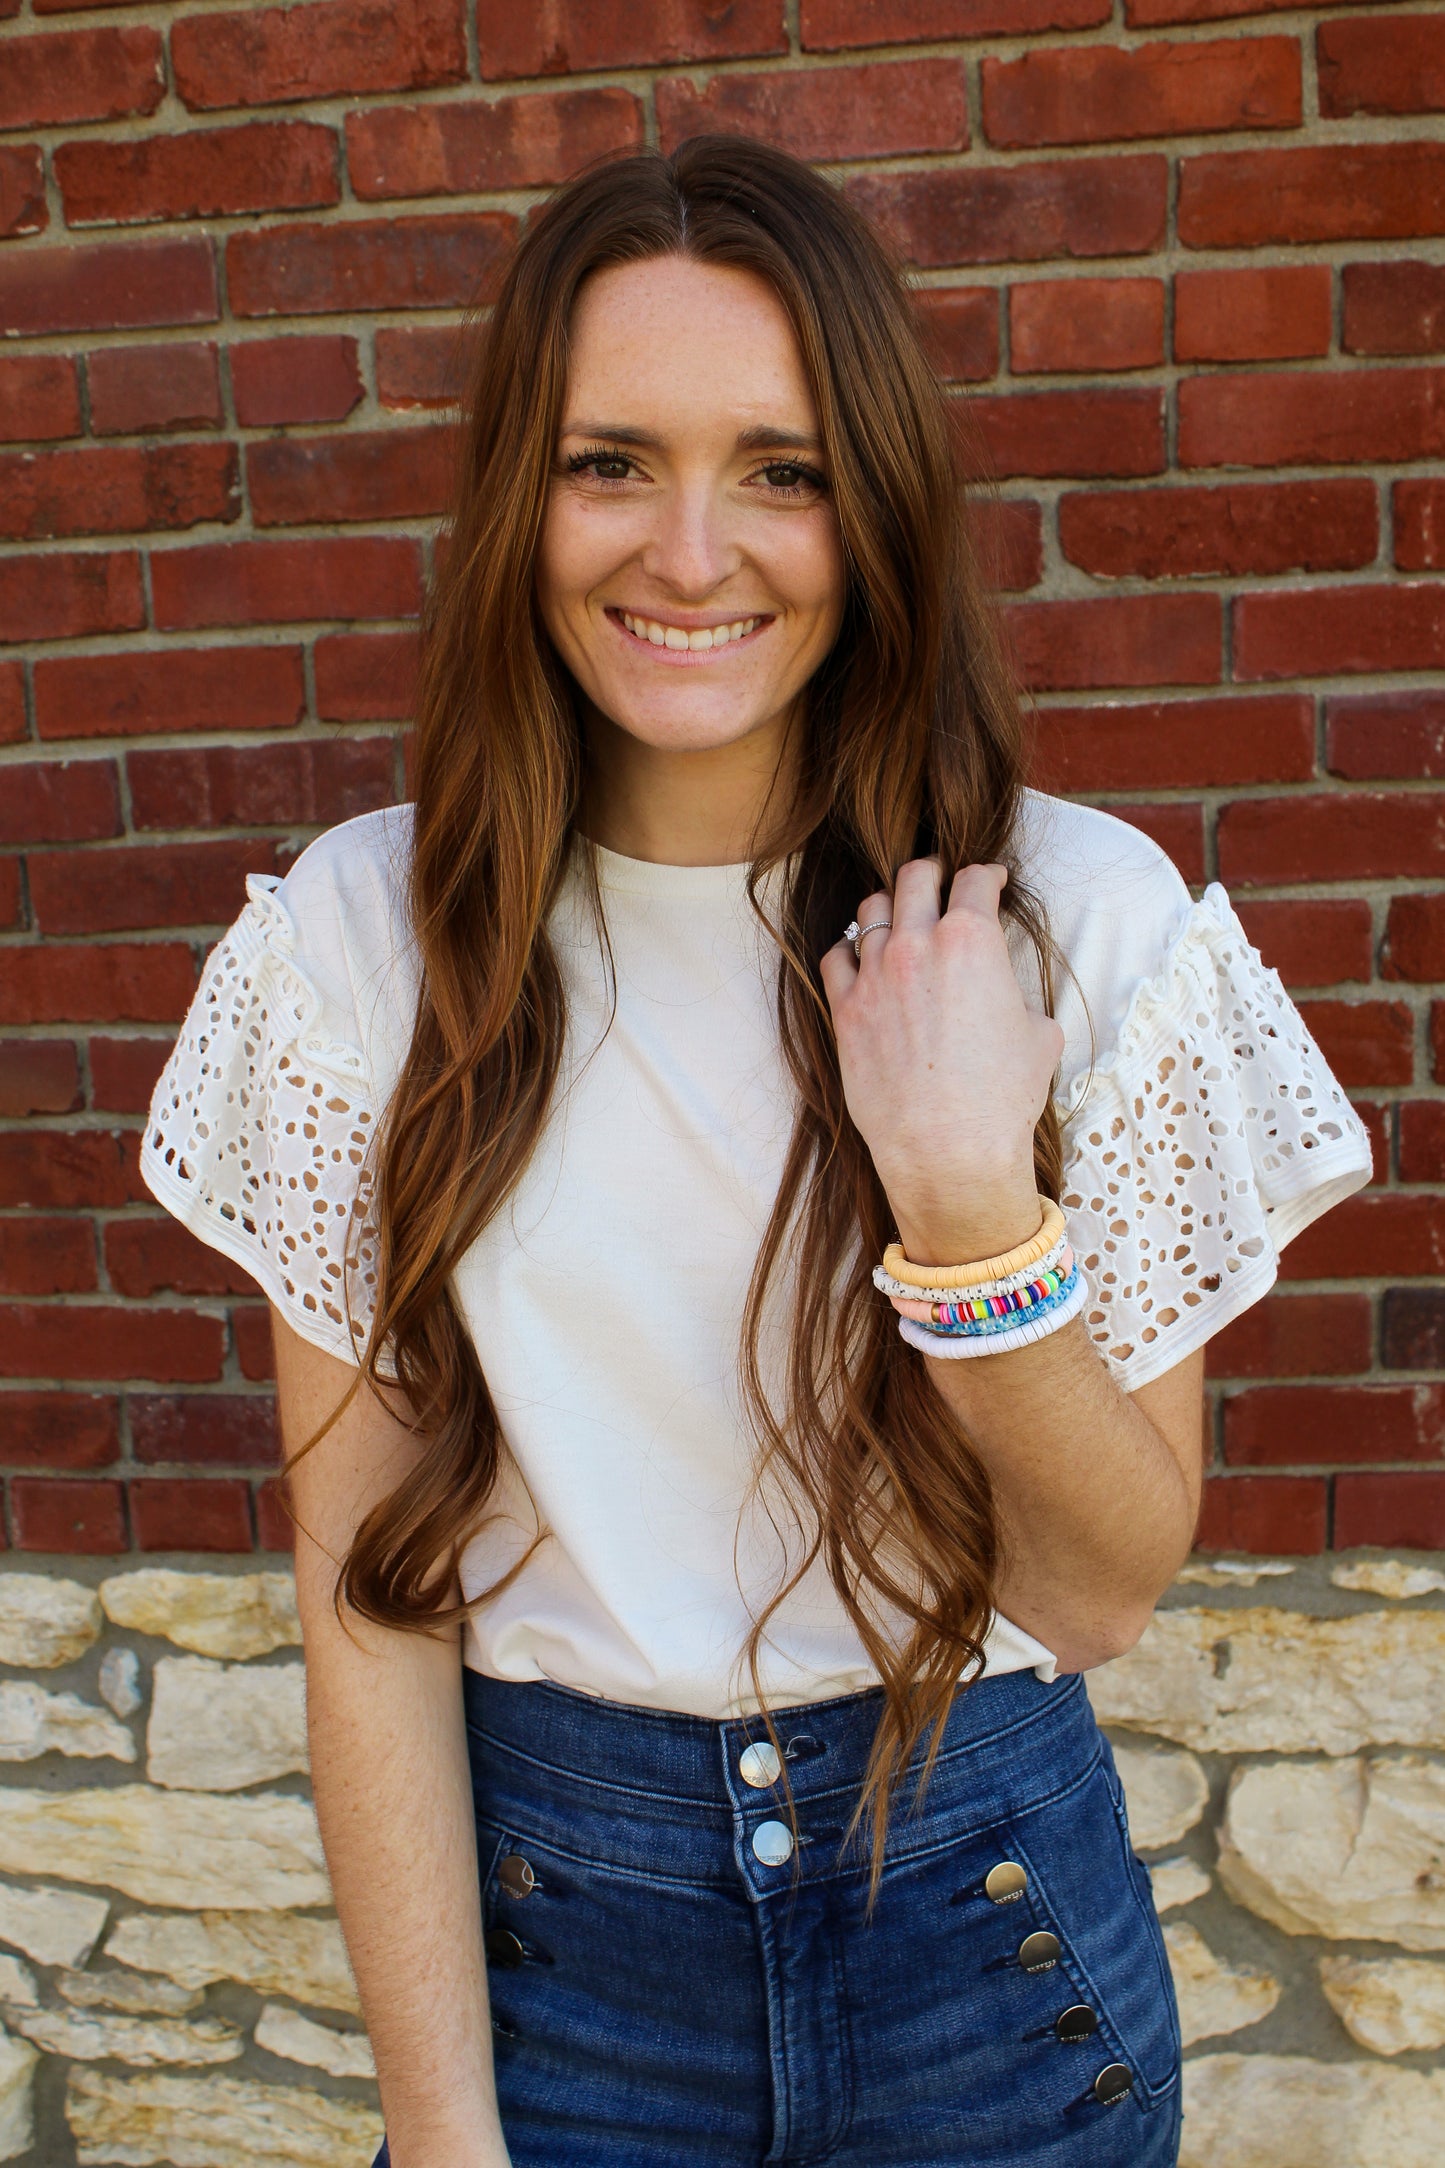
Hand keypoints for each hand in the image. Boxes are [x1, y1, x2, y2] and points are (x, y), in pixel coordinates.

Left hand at [819, 859, 1064, 1265]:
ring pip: (871, 910)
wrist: (949, 1149)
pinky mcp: (845, 1010)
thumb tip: (1004, 996)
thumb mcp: (1039, 1034)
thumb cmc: (1002, 1098)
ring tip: (899, 918)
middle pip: (915, 877)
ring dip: (890, 907)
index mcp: (972, 940)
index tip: (989, 881)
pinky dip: (850, 950)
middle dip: (932, 873)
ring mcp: (874, 975)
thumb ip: (1017, 995)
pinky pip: (835, 957)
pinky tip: (861, 958)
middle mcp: (918, 945)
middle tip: (940, 882)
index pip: (975, 880)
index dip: (987, 875)